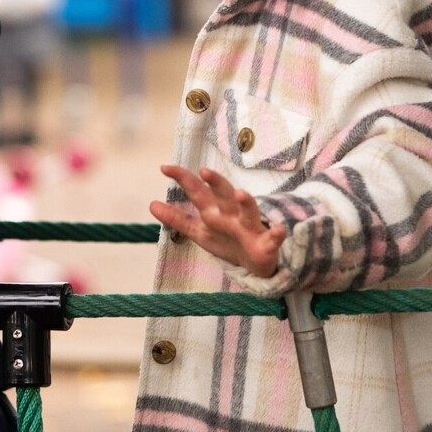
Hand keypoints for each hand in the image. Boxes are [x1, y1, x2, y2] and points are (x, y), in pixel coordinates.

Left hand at [148, 165, 286, 278]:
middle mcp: (232, 215)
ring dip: (246, 202)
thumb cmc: (226, 241)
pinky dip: (277, 234)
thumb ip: (177, 218)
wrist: (254, 263)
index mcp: (215, 211)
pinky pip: (273, 238)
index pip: (197, 191)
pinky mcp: (266, 244)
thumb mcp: (199, 231)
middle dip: (216, 183)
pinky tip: (279, 230)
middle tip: (204, 170)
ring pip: (249, 212)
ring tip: (240, 193)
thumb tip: (152, 205)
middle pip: (223, 195)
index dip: (183, 179)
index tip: (164, 167)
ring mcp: (250, 228)